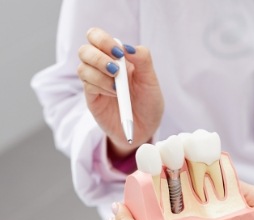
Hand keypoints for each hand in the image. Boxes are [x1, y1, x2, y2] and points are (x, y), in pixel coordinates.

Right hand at [77, 27, 163, 158]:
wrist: (144, 129)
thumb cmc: (148, 104)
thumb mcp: (151, 81)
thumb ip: (143, 60)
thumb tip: (127, 47)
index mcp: (116, 57)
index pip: (97, 37)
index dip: (103, 40)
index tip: (119, 53)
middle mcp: (102, 67)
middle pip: (85, 50)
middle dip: (98, 57)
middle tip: (115, 69)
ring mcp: (95, 82)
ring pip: (83, 68)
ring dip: (100, 75)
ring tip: (118, 87)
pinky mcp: (91, 97)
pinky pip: (87, 85)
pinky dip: (101, 86)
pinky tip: (114, 94)